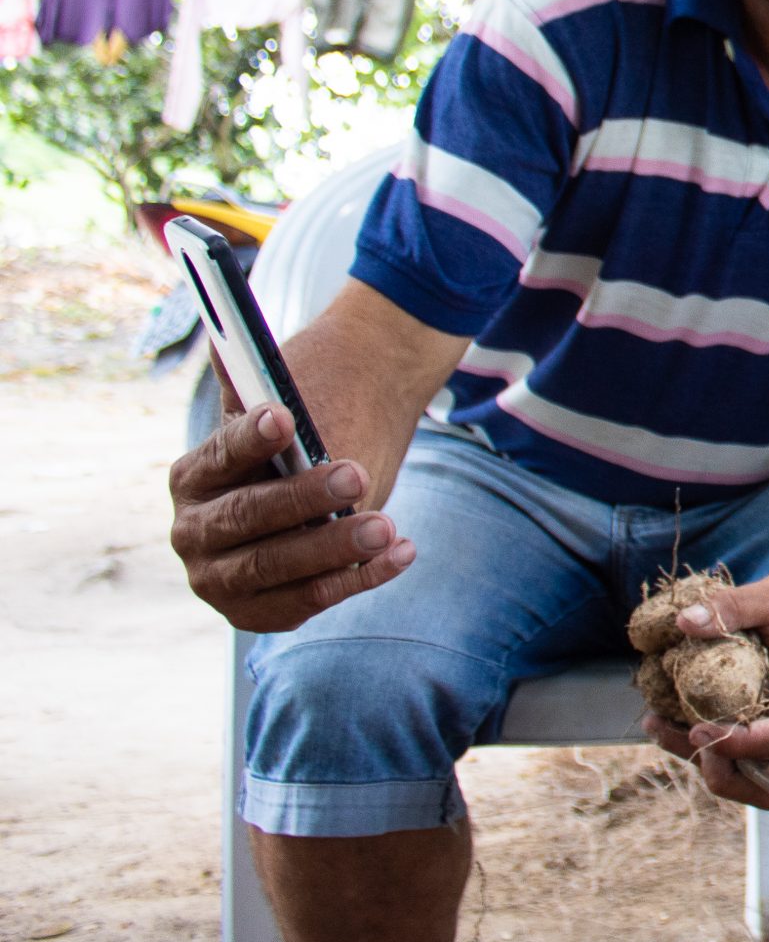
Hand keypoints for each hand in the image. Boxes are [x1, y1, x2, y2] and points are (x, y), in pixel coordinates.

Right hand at [168, 404, 413, 631]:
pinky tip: (401, 552)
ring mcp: (221, 578)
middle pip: (246, 516)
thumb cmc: (298, 447)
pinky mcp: (257, 611)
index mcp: (192, 476)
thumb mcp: (277, 411)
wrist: (315, 495)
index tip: (287, 415)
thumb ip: (254, 382)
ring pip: (276, 566)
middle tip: (356, 474)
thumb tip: (227, 330)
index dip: (249, 437)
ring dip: (334, 546)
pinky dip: (358, 578)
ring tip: (385, 527)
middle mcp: (194, 532)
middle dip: (303, 498)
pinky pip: (310, 599)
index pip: (218, 455)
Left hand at [643, 560, 768, 806]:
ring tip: (664, 728)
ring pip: (755, 779)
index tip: (697, 728)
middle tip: (688, 734)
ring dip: (709, 764)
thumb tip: (685, 622)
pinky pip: (745, 760)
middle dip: (725, 770)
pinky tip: (671, 722)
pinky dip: (710, 751)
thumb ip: (733, 607)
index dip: (737, 742)